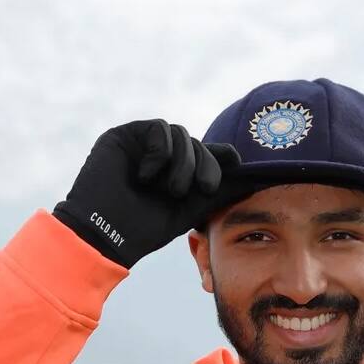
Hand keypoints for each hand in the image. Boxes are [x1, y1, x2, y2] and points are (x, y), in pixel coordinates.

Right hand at [53, 120, 240, 268]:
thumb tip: (257, 176)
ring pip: (181, 135)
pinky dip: (160, 152)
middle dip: (206, 165)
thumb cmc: (147, 228)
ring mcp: (142, 144)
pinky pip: (158, 129)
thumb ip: (223, 189)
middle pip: (197, 144)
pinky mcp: (125, 136)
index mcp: (178, 172)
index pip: (207, 153)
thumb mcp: (194, 208)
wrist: (107, 234)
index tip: (237, 162)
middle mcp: (162, 156)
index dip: (223, 156)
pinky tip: (146, 176)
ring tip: (170, 190)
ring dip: (184, 163)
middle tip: (204, 188)